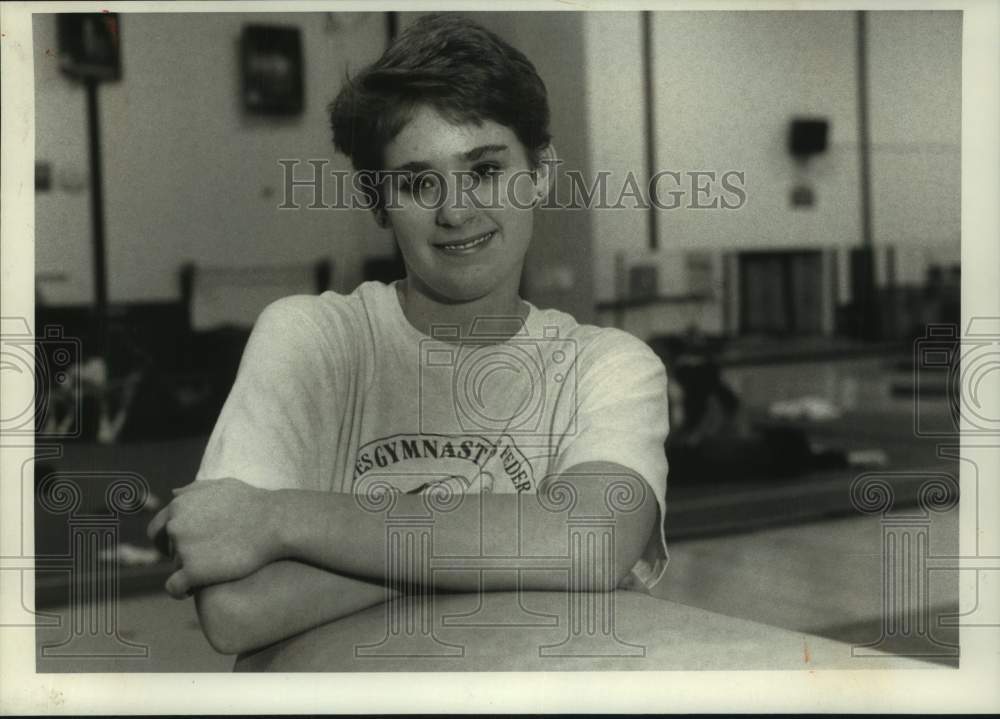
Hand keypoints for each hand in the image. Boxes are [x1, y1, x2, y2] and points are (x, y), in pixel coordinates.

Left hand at [146, 478, 283, 598]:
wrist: (274, 523)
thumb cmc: (253, 503)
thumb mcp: (222, 485)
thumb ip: (194, 489)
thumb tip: (173, 495)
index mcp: (179, 506)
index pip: (157, 528)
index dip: (166, 539)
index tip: (180, 546)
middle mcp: (175, 525)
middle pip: (165, 548)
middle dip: (174, 555)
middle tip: (195, 561)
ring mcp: (182, 549)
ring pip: (174, 567)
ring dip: (186, 571)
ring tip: (207, 574)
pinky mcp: (193, 571)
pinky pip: (174, 587)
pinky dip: (179, 591)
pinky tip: (191, 592)